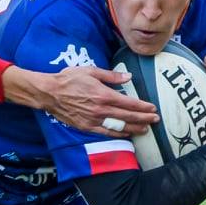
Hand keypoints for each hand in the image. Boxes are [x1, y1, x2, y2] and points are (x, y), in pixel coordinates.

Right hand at [4, 65, 156, 136]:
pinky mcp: (86, 127)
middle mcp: (101, 109)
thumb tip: (129, 77)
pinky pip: (106, 132)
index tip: (153, 108)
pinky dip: (118, 134)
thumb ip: (111, 76)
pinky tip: (127, 134)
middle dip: (144, 118)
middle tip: (156, 119)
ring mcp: (94, 120)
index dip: (143, 106)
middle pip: (128, 116)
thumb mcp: (91, 71)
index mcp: (104, 94)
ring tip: (146, 129)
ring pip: (119, 126)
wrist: (50, 93)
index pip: (129, 103)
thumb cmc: (69, 79)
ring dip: (134, 128)